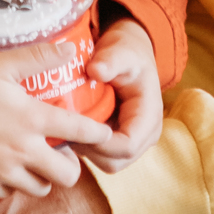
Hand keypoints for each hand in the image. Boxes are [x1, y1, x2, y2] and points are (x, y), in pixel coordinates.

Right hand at [0, 42, 115, 200]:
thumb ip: (37, 57)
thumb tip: (69, 51)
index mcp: (31, 119)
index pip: (78, 130)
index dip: (98, 133)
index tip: (105, 133)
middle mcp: (23, 151)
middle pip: (67, 175)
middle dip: (71, 165)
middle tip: (63, 150)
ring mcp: (4, 172)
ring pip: (42, 188)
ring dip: (45, 176)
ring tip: (38, 158)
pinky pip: (12, 192)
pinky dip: (16, 181)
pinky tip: (9, 163)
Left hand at [80, 12, 163, 172]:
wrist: (131, 54)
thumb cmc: (128, 53)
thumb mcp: (122, 52)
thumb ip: (110, 60)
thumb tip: (94, 70)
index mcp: (149, 118)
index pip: (127, 146)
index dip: (100, 143)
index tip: (75, 127)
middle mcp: (143, 135)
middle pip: (114, 161)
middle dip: (88, 149)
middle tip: (64, 129)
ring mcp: (130, 140)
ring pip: (104, 161)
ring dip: (83, 149)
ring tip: (64, 128)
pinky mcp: (117, 140)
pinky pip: (99, 153)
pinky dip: (83, 145)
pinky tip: (68, 128)